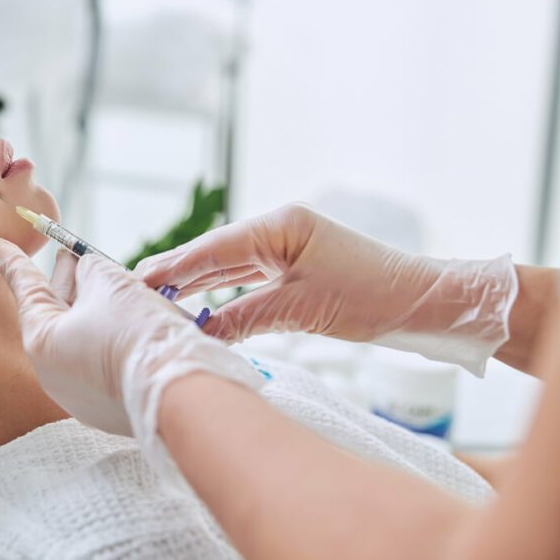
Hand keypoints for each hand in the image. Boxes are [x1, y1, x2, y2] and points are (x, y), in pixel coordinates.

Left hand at [0, 237, 264, 452]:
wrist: (178, 392)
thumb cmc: (136, 332)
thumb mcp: (110, 283)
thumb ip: (91, 270)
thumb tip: (87, 268)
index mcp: (41, 340)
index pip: (24, 288)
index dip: (11, 260)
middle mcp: (53, 373)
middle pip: (57, 313)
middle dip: (67, 281)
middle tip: (70, 254)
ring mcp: (80, 396)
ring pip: (83, 338)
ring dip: (96, 308)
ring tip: (109, 282)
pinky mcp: (110, 409)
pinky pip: (103, 363)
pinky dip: (113, 338)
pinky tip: (132, 321)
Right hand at [134, 203, 517, 375]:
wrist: (426, 303)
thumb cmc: (373, 297)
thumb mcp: (302, 309)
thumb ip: (246, 317)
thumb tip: (201, 332)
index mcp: (280, 227)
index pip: (213, 248)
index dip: (173, 267)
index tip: (139, 283)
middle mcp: (279, 231)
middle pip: (214, 253)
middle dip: (175, 272)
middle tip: (134, 289)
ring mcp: (286, 248)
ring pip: (227, 266)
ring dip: (194, 283)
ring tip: (154, 297)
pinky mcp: (295, 268)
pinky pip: (246, 279)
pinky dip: (221, 293)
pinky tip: (197, 306)